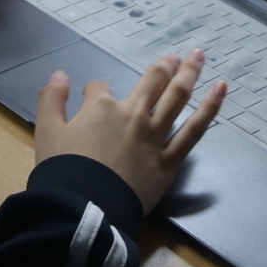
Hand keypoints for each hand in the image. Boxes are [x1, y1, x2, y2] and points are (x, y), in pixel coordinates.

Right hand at [34, 50, 225, 214]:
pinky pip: (194, 131)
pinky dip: (210, 108)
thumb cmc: (63, 171)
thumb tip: (60, 74)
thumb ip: (51, 100)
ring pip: (177, 98)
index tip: (91, 99)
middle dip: (164, 67)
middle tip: (176, 56)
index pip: (100, 89)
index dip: (94, 92)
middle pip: (152, 83)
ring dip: (189, 74)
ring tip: (199, 57)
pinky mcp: (170, 161)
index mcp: (101, 108)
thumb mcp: (46, 132)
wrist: (84, 209)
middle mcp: (133, 116)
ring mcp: (154, 137)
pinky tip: (220, 89)